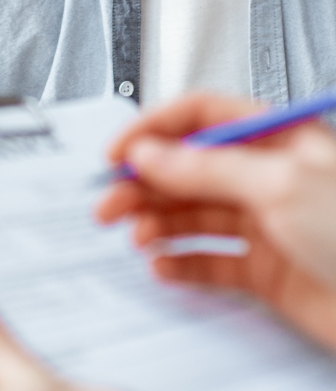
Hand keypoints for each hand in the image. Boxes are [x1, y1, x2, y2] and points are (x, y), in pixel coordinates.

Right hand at [96, 94, 335, 352]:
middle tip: (109, 203)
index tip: (118, 154)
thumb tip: (151, 153)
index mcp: (281, 137)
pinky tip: (164, 266)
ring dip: (157, 224)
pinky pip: (212, 263)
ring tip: (133, 235)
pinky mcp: (270, 273)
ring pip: (195, 217)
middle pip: (191, 168)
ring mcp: (271, 225)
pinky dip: (182, 265)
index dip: (155, 131)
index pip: (203, 117)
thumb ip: (208, 166)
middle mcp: (273, 177)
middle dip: (145, 184)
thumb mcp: (282, 182)